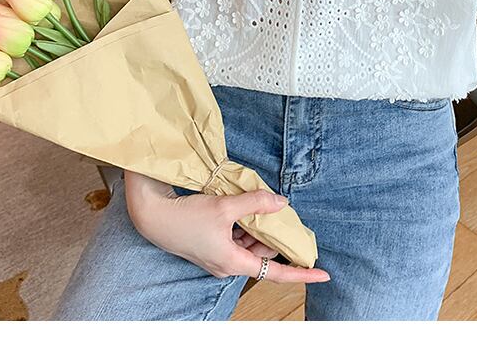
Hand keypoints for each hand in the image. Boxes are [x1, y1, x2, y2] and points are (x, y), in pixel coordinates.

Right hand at [124, 170, 329, 283]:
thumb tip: (282, 202)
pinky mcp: (212, 246)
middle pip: (264, 253)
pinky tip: (247, 206)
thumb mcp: (225, 207)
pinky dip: (246, 225)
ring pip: (251, 244)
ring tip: (264, 205)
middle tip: (286, 213)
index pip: (276, 273)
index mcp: (234, 263)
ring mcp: (219, 256)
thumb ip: (256, 204)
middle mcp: (228, 265)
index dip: (301, 273)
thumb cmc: (187, 216)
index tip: (323, 273)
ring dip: (260, 227)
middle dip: (276, 235)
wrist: (153, 216)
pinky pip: (238, 239)